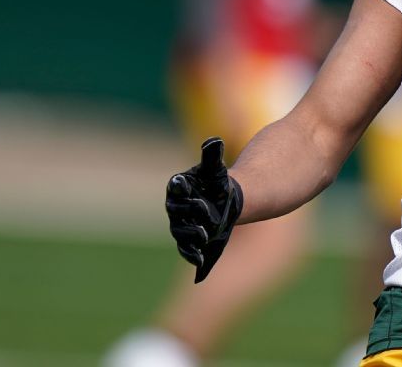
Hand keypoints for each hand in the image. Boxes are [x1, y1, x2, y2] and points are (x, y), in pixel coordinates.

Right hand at [165, 137, 242, 282]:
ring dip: (191, 235)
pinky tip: (201, 261)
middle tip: (203, 210)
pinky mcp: (189, 240)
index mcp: (179, 187)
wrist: (225, 201)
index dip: (179, 186)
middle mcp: (176, 207)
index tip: (184, 183)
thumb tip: (214, 141)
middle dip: (189, 211)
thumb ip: (212, 156)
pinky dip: (192, 255)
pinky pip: (186, 249)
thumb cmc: (217, 182)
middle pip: (178, 211)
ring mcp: (181, 224)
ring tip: (205, 236)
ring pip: (181, 232)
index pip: (176, 187)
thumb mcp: (215, 169)